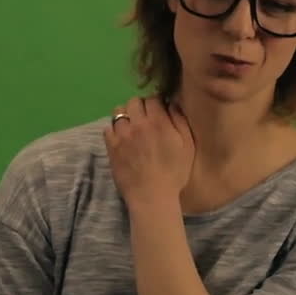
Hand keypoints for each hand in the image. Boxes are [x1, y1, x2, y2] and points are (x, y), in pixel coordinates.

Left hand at [104, 95, 194, 209]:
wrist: (152, 196)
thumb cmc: (174, 173)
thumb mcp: (187, 146)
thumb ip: (180, 121)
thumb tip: (173, 103)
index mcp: (158, 122)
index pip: (153, 98)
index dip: (157, 103)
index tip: (160, 111)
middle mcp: (138, 123)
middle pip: (134, 101)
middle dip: (141, 106)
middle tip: (146, 118)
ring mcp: (122, 134)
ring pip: (119, 111)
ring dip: (126, 115)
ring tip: (132, 126)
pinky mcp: (111, 146)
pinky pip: (108, 128)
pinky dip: (114, 129)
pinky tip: (122, 138)